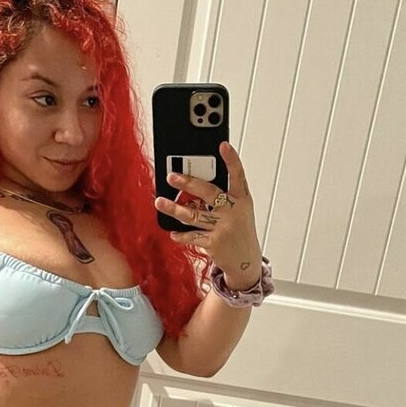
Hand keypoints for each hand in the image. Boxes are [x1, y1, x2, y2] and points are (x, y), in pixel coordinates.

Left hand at [153, 141, 261, 281]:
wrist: (245, 261)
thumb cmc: (239, 231)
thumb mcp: (238, 211)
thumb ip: (223, 197)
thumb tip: (195, 186)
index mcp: (242, 199)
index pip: (237, 175)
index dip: (231, 160)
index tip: (223, 145)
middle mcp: (234, 211)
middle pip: (208, 192)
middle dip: (188, 183)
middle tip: (171, 176)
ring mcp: (224, 227)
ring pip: (194, 215)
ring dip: (174, 209)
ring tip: (160, 202)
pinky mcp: (214, 243)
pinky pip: (192, 236)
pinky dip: (181, 234)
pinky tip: (173, 232)